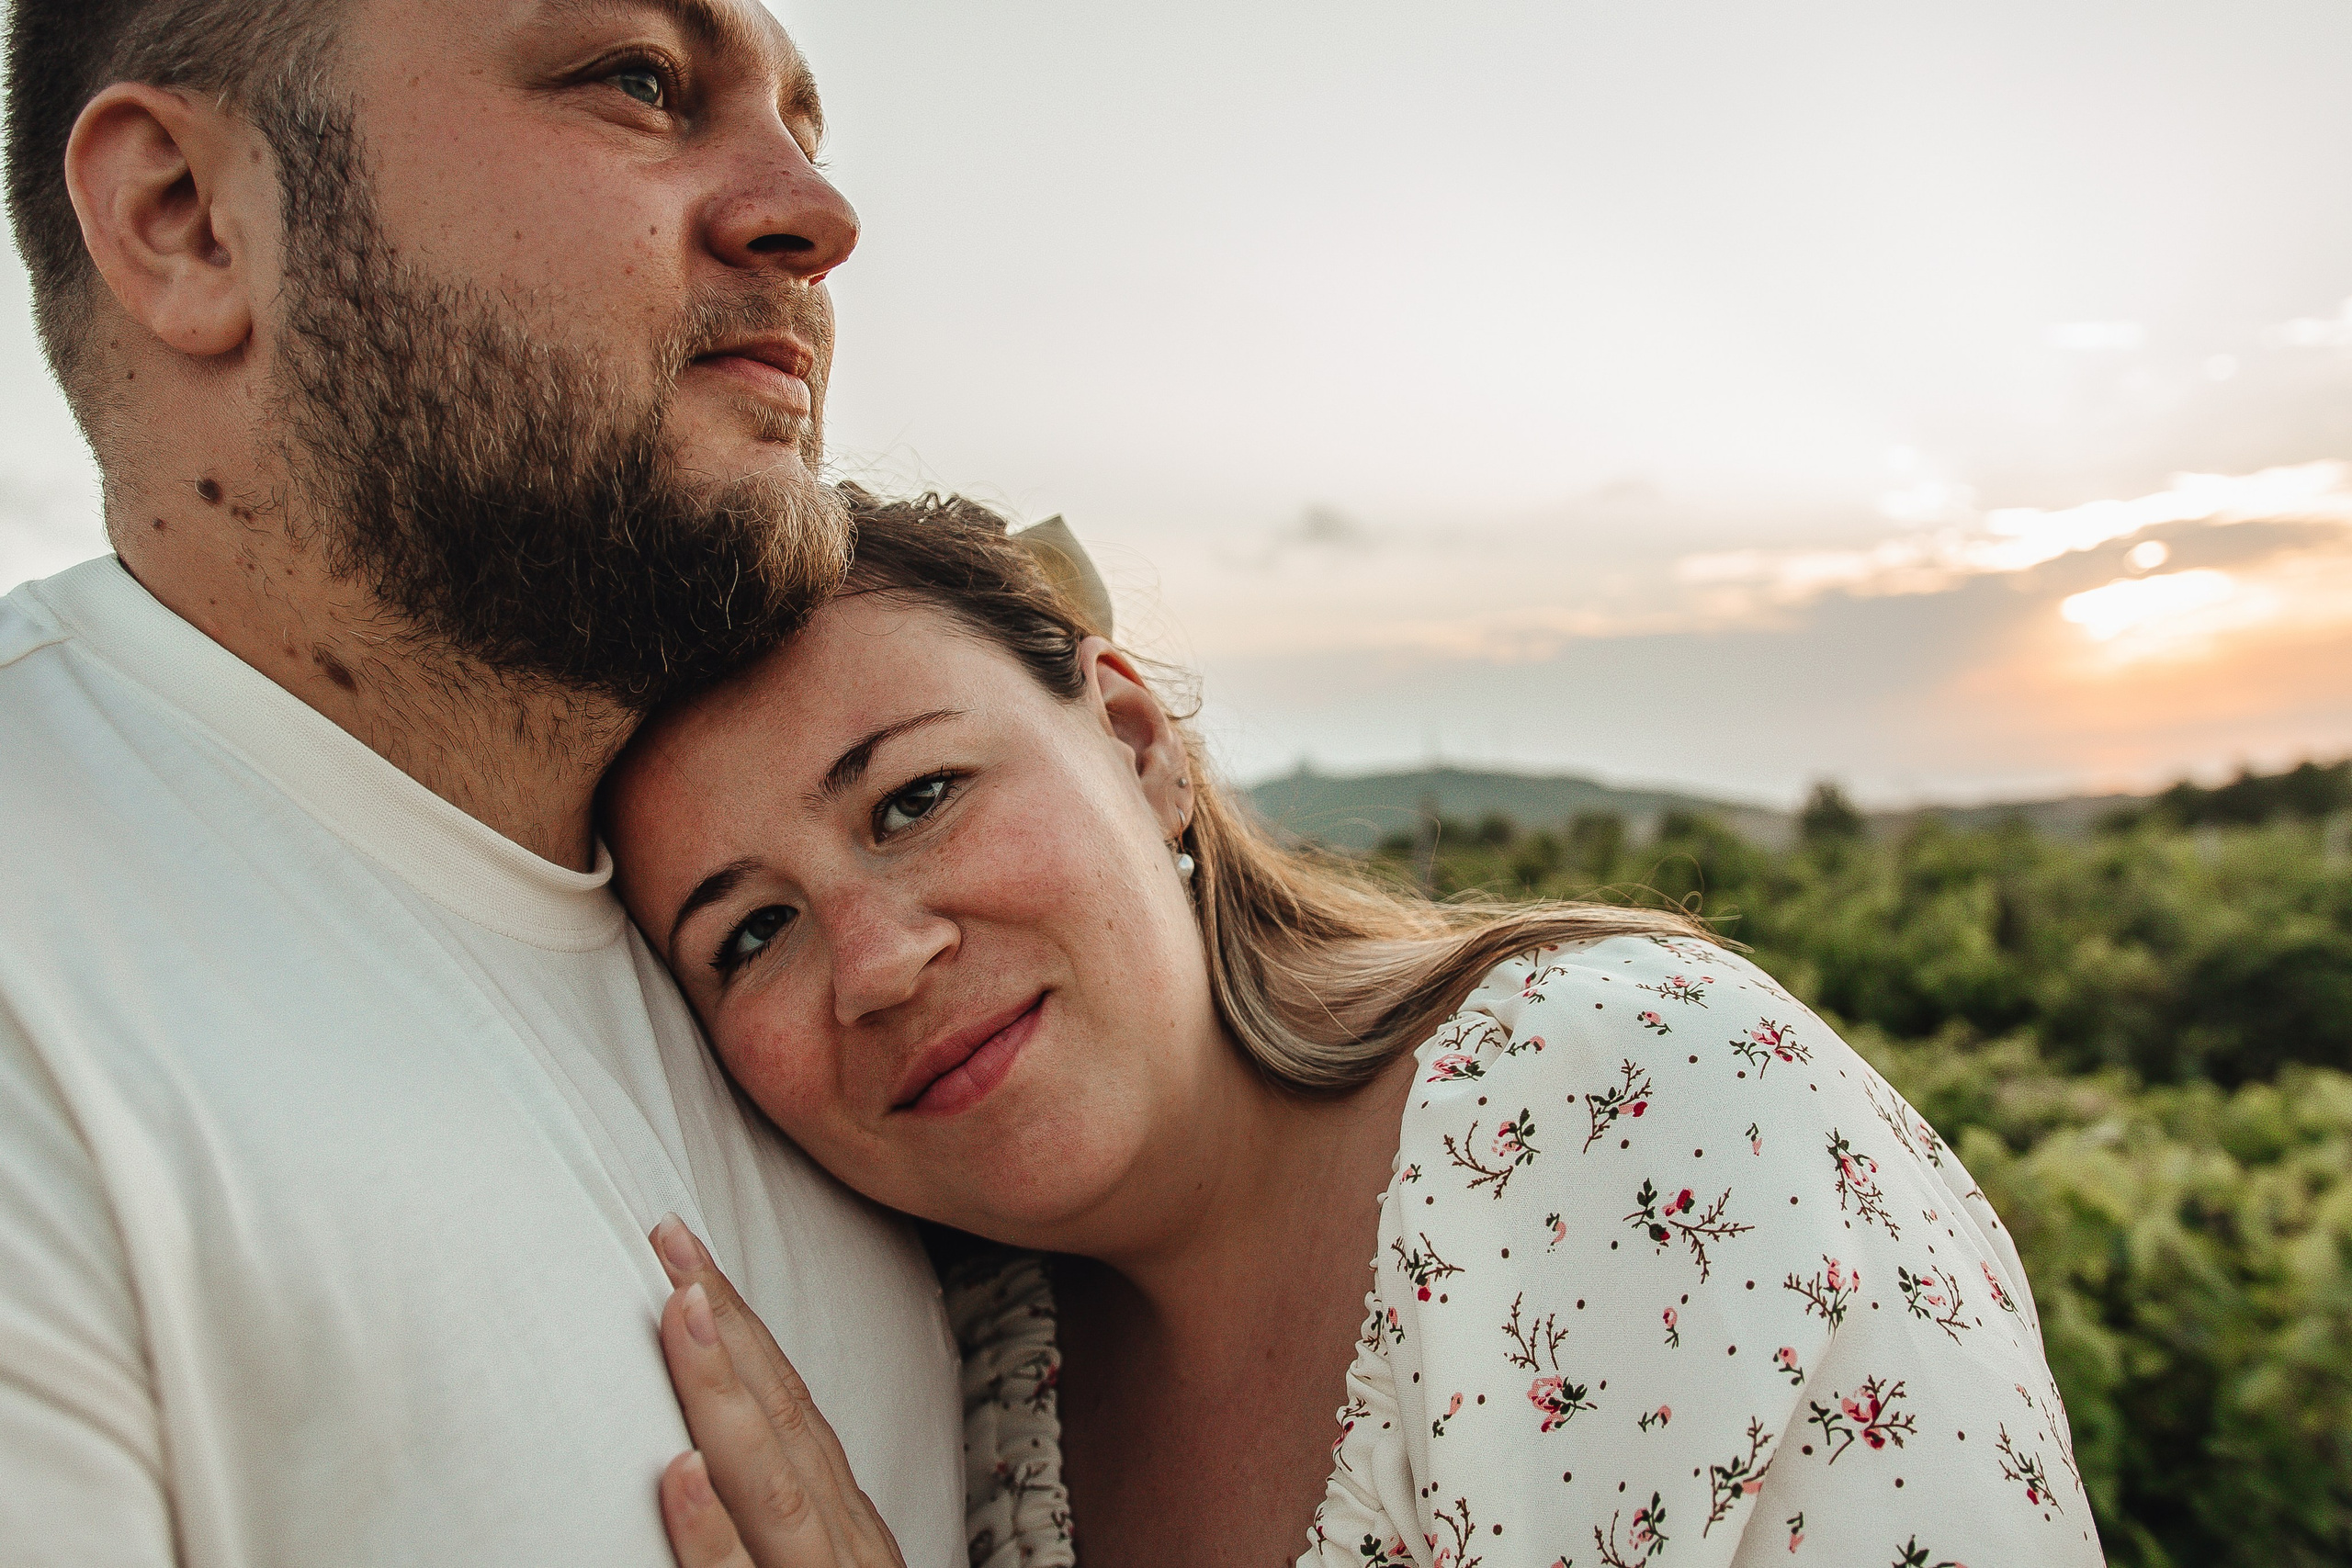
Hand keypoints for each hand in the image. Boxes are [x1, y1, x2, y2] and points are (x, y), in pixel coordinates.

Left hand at [650, 1214, 907, 1567]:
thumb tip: (717, 1455)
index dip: (740, 1323)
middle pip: (783, 1417)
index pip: (788, 1403)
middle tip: (673, 1237)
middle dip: (728, 1321)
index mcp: (838, 1520)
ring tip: (683, 1309)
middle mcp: (837, 1539)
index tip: (687, 1254)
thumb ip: (780, 1520)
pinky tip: (679, 1472)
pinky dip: (710, 1530)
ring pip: (770, 1485)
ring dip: (725, 1392)